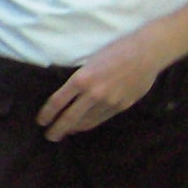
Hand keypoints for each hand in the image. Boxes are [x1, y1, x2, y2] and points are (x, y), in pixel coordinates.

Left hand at [37, 30, 164, 140]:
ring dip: (73, 128)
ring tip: (66, 132)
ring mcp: (109, 102)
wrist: (146, 53)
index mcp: (81, 79)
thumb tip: (66, 96)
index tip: (41, 121)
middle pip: (69, 118)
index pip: (57, 102)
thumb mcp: (89, 62)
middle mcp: (93, 93)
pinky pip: (100, 119)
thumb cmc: (115, 51)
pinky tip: (83, 126)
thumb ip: (78, 80)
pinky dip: (89, 124)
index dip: (46, 114)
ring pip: (86, 121)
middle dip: (57, 130)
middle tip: (49, 136)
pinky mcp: (122, 106)